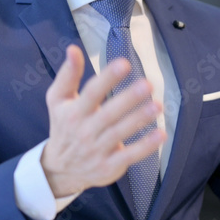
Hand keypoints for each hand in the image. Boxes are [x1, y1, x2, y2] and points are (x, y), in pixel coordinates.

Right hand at [41, 45, 164, 197]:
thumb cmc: (64, 126)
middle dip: (128, 99)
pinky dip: (146, 146)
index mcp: (74, 112)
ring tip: (158, 106)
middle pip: (109, 113)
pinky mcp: (110, 166)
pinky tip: (161, 134)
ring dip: (140, 119)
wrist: (59, 170)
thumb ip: (68, 75)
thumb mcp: (58, 100)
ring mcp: (98, 150)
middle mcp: (85, 131)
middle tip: (148, 84)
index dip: (107, 78)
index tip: (124, 64)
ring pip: (121, 133)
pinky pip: (130, 155)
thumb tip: (73, 49)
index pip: (92, 93)